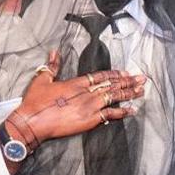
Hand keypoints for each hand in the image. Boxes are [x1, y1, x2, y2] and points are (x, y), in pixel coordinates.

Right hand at [7, 49, 147, 157]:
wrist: (32, 122)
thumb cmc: (35, 102)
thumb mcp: (42, 80)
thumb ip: (52, 66)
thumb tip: (54, 52)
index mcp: (76, 83)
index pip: (100, 76)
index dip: (114, 74)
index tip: (125, 72)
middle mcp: (86, 93)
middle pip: (111, 85)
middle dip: (128, 82)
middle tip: (142, 79)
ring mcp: (89, 107)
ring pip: (114, 98)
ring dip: (129, 94)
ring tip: (141, 91)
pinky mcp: (89, 121)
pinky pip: (110, 115)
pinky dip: (122, 112)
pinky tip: (132, 110)